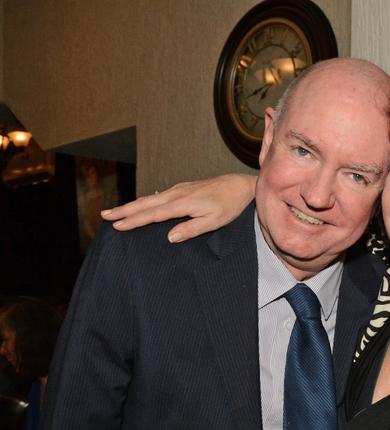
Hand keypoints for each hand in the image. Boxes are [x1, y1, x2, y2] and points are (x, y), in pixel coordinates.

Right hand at [101, 174, 256, 242]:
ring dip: (131, 205)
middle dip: (124, 210)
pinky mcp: (182, 188)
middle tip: (104, 216)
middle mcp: (177, 194)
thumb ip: (192, 229)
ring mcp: (179, 190)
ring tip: (115, 211)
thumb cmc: (229, 206)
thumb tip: (169, 237)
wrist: (240, 186)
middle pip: (145, 204)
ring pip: (149, 198)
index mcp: (182, 204)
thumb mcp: (214, 221)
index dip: (134, 221)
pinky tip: (139, 205)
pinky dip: (144, 201)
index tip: (117, 226)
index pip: (152, 214)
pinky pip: (158, 196)